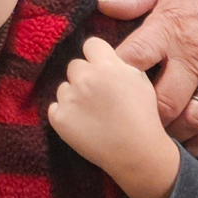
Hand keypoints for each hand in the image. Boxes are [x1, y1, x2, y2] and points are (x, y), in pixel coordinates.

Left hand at [47, 37, 179, 197]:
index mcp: (107, 65)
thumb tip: (103, 54)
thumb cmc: (142, 116)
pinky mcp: (59, 118)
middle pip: (75, 65)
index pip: (90, 44)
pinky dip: (65, 115)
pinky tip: (82, 125)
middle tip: (98, 95)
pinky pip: (55, 108)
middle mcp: (85, 78)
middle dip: (84, 76)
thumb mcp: (139, 80)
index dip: (96, 56)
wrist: (136, 152)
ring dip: (73, 96)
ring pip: (64, 87)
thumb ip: (119, 63)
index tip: (100, 68)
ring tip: (92, 113)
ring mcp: (70, 98)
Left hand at [98, 0, 197, 151]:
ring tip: (157, 142)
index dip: (114, 78)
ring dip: (174, 134)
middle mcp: (193, 58)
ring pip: (194, 117)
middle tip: (129, 127)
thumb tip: (104, 6)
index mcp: (168, 30)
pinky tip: (193, 149)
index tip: (102, 91)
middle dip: (143, 118)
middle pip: (162, 100)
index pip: (133, 60)